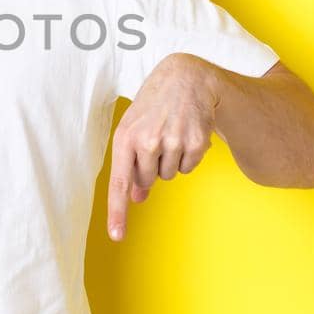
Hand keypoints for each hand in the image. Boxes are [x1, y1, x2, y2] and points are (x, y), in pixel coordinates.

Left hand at [106, 53, 218, 240]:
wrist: (185, 78)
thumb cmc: (153, 106)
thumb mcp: (134, 130)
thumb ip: (131, 164)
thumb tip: (136, 197)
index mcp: (125, 137)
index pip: (120, 182)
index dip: (118, 211)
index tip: (117, 236)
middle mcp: (148, 141)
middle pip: (148, 181)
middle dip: (151, 167)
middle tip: (156, 139)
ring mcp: (173, 142)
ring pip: (170, 175)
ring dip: (170, 160)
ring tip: (171, 133)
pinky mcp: (196, 143)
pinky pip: (189, 168)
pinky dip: (188, 157)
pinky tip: (186, 134)